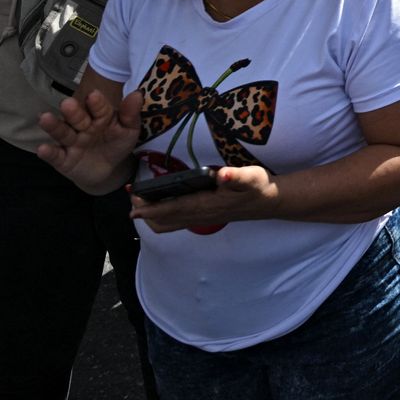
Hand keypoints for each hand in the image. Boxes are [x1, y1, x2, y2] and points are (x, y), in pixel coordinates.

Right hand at [36, 88, 144, 192]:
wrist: (108, 169)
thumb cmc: (117, 143)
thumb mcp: (128, 130)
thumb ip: (131, 114)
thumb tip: (138, 94)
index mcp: (99, 117)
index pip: (98, 108)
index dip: (96, 103)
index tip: (94, 95)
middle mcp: (82, 126)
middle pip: (77, 117)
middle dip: (73, 111)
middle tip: (67, 103)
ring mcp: (71, 142)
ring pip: (62, 132)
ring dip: (54, 126)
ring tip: (44, 118)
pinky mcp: (63, 159)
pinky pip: (55, 155)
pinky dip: (49, 152)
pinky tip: (43, 148)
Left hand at [131, 164, 280, 234]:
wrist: (267, 202)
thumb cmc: (257, 187)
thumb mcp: (251, 177)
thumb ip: (238, 176)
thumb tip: (223, 174)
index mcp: (207, 205)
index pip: (173, 208)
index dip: (151, 207)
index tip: (133, 202)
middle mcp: (200, 215)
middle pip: (163, 220)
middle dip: (144, 212)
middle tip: (132, 195)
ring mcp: (200, 219)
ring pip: (166, 224)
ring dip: (150, 216)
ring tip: (140, 200)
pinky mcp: (201, 218)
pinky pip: (173, 222)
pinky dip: (160, 216)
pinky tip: (159, 203)